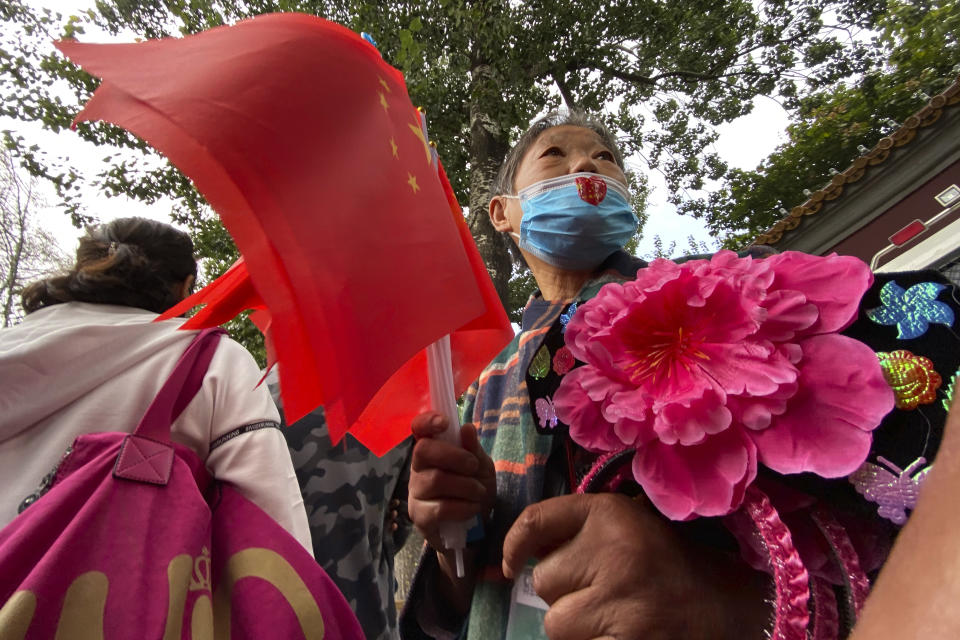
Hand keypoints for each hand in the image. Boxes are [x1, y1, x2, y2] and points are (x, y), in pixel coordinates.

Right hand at [407, 411, 495, 550]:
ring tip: (478, 493)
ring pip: (436, 480)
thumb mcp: (481, 467)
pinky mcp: (420, 517)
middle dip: (454, 456)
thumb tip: (467, 428)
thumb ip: (473, 449)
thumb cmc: (474, 489)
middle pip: (423, 451)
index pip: (417, 429)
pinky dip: (463, 507)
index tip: (444, 423)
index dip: (426, 422)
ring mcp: (416, 493)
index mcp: (431, 451)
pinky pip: (440, 508)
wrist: (475, 528)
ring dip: (466, 486)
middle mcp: (418, 469)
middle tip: (473, 467)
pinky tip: (472, 509)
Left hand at [502, 493, 769, 639]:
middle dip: (563, 592)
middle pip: (543, 581)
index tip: (512, 565)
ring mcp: (621, 601)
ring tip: (613, 617)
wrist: (727, 606)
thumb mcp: (626, 526)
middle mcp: (613, 550)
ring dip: (576, 626)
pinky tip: (620, 633)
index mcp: (610, 514)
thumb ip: (577, 531)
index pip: (536, 522)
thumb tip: (519, 557)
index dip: (514, 545)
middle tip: (602, 592)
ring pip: (555, 623)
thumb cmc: (665, 563)